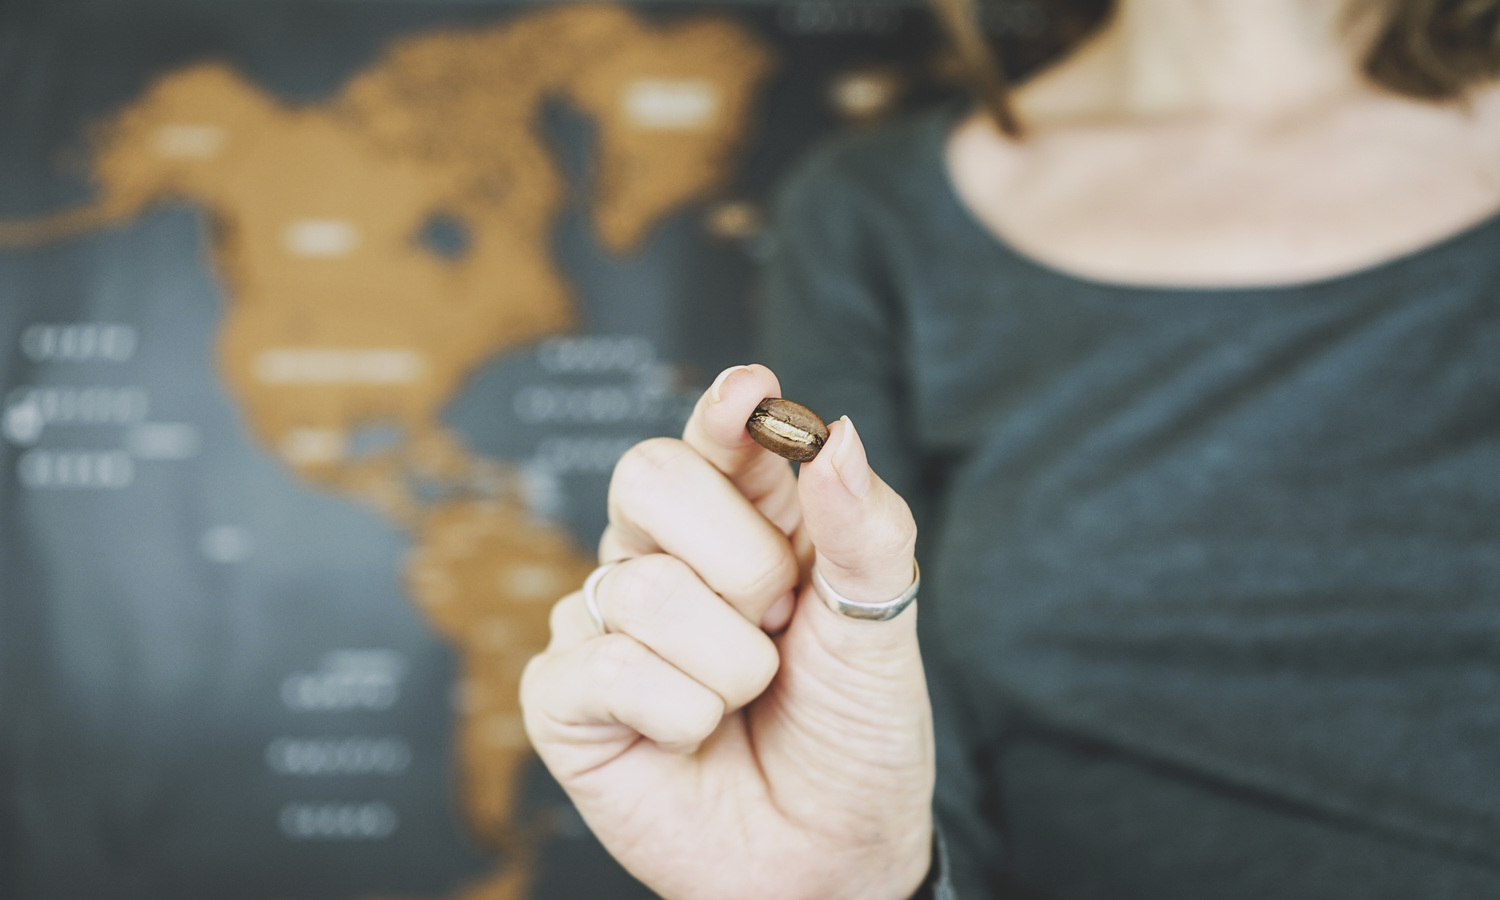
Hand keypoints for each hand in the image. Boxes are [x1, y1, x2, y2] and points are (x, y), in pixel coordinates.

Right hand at [520, 364, 933, 899]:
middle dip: (740, 560)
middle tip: (776, 625)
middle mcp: (661, 560)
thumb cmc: (851, 736)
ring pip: (643, 587)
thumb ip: (863, 529)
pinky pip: (607, 668)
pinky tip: (690, 740)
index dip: (724, 412)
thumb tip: (838, 432)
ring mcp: (603, 626)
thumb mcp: (879, 627)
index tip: (752, 395)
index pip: (714, 440)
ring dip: (729, 665)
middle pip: (647, 476)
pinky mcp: (563, 700)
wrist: (831, 857)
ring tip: (743, 701)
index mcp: (740, 525)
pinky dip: (679, 716)